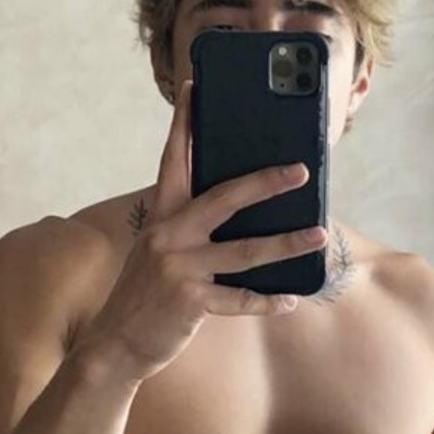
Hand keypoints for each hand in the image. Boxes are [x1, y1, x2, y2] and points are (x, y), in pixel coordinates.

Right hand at [78, 81, 326, 380]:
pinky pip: (240, 300)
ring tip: (319, 234)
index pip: (173, 160)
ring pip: (244, 251)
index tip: (195, 87)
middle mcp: (167, 235)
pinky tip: (291, 299)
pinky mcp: (189, 301)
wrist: (114, 345)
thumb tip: (242, 213)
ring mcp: (178, 268)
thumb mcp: (158, 252)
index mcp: (161, 216)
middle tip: (300, 171)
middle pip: (224, 198)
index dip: (184, 124)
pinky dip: (268, 301)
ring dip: (287, 243)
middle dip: (265, 183)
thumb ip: (189, 229)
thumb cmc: (145, 296)